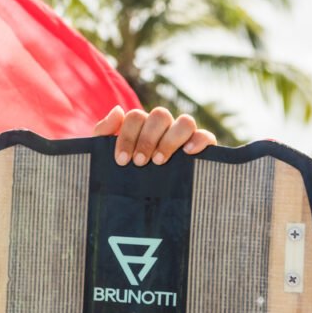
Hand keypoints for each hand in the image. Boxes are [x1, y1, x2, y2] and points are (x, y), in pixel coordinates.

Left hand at [93, 106, 215, 165]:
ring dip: (170, 140)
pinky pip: (206, 136)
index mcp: (141, 125)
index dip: (127, 136)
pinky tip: (187, 153)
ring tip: (159, 161)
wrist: (136, 202)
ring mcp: (183, 136)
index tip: (121, 160)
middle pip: (160, 115)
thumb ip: (104, 131)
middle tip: (140, 162)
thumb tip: (118, 110)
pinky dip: (199, 140)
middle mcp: (163, 127)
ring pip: (185, 122)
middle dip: (148, 139)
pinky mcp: (201, 148)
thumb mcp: (106, 154)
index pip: (136, 117)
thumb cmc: (122, 172)